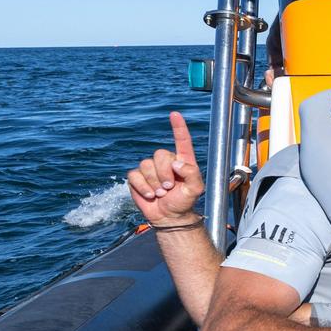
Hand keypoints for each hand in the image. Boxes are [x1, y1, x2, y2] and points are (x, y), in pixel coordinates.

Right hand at [127, 112, 204, 226]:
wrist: (169, 217)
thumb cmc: (184, 201)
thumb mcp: (195, 189)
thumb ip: (191, 173)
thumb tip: (176, 163)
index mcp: (182, 160)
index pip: (181, 140)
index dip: (178, 127)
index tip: (174, 114)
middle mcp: (166, 161)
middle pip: (160, 154)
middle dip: (164, 173)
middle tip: (169, 187)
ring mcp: (150, 169)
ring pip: (146, 165)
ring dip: (154, 182)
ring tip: (161, 192)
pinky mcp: (137, 177)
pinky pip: (135, 175)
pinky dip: (143, 187)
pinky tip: (150, 195)